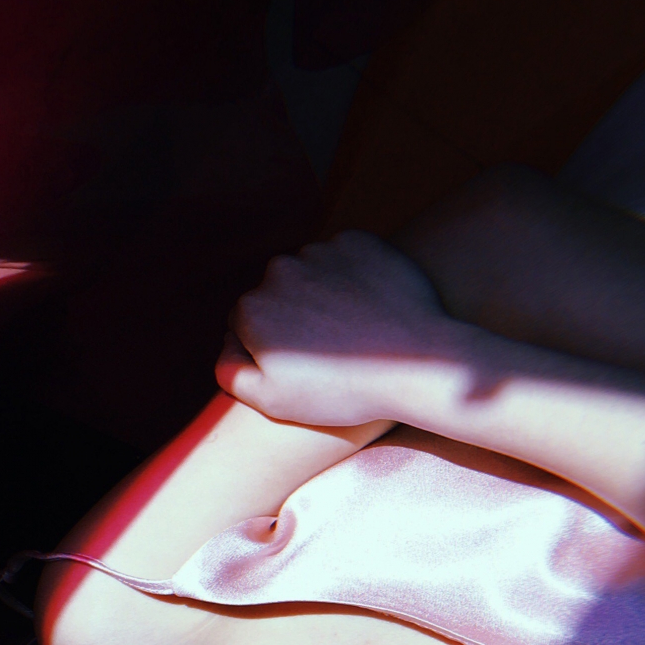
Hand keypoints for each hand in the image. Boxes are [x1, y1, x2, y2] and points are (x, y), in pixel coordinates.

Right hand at [216, 233, 472, 428]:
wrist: (418, 365)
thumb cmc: (344, 390)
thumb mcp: (274, 402)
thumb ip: (231, 373)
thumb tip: (227, 346)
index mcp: (252, 309)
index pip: (245, 324)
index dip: (268, 349)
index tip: (298, 368)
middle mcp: (279, 271)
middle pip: (276, 295)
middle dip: (293, 318)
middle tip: (327, 352)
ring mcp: (321, 252)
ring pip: (310, 274)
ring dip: (323, 296)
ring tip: (352, 332)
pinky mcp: (359, 242)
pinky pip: (344, 259)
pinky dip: (352, 278)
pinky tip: (370, 309)